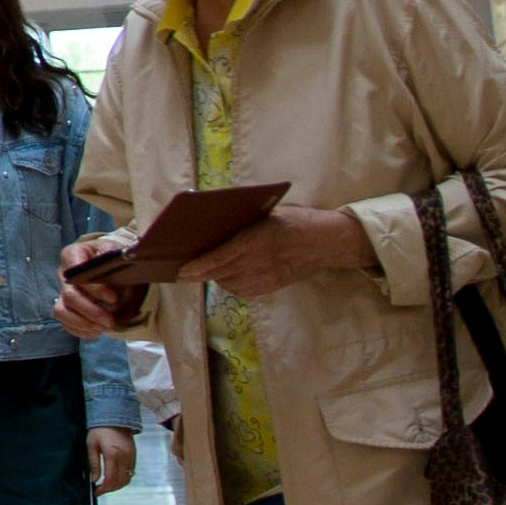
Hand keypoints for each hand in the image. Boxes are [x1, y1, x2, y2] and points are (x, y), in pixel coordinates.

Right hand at [52, 238, 135, 339]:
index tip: (114, 298)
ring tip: (103, 328)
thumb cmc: (112, 258)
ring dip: (82, 323)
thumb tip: (119, 291)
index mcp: (73, 254)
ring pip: (61, 312)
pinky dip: (80, 331)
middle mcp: (63, 273)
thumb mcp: (117, 255)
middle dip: (91, 312)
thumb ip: (117, 270)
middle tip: (110, 322)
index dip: (95, 288)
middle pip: (69, 296)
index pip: (77, 272)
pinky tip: (97, 331)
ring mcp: (61, 291)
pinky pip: (65, 323)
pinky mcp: (64, 307)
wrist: (110, 265)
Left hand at [86, 429, 136, 494]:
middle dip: (110, 489)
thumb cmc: (100, 429)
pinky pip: (131, 472)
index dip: (103, 489)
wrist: (114, 416)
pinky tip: (114, 478)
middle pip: (120, 482)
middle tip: (100, 490)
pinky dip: (123, 478)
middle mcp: (125, 457)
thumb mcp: (91, 445)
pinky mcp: (134, 455)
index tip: (96, 492)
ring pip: (127, 478)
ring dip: (117, 485)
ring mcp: (131, 456)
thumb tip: (93, 479)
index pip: (110, 479)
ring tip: (106, 485)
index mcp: (113, 455)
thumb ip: (93, 464)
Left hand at [148, 201, 372, 295]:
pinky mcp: (273, 287)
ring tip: (201, 270)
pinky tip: (226, 275)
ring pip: (230, 284)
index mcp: (257, 240)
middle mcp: (261, 262)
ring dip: (215, 278)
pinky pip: (244, 290)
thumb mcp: (266, 213)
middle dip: (199, 273)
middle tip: (181, 271)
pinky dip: (231, 284)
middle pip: (221, 273)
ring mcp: (267, 277)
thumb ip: (241, 222)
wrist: (326, 241)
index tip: (180, 270)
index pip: (220, 257)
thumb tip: (211, 226)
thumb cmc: (294, 220)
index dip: (198, 266)